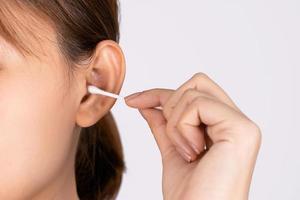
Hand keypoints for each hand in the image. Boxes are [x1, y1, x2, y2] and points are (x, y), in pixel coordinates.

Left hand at [124, 73, 261, 199]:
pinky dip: (183, 127)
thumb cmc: (191, 194)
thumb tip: (148, 105)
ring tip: (187, 152)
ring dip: (176, 124)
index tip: (133, 100)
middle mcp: (237, 123)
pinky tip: (193, 151)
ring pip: (193, 93)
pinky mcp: (240, 129)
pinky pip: (197, 105)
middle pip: (197, 83)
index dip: (160, 94)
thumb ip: (164, 126)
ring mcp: (242, 125)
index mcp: (224, 128)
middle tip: (171, 135)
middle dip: (169, 104)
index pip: (193, 93)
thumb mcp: (172, 151)